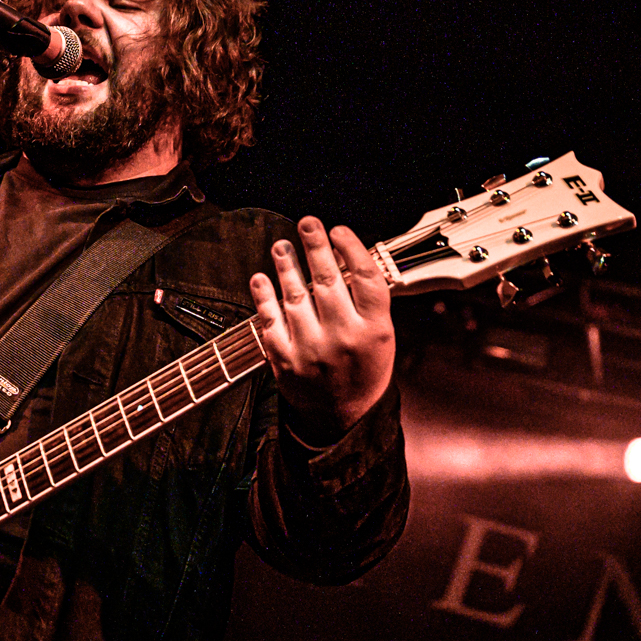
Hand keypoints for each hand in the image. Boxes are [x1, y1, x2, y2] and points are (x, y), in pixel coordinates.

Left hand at [250, 216, 395, 440]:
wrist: (344, 417)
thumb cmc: (364, 369)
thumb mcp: (381, 336)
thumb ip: (367, 302)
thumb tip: (348, 256)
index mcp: (375, 329)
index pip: (365, 278)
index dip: (351, 248)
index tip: (338, 230)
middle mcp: (344, 337)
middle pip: (328, 280)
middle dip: (315, 246)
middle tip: (307, 223)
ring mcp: (311, 349)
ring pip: (295, 296)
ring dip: (286, 266)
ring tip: (280, 246)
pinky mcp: (284, 360)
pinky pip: (269, 320)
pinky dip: (263, 297)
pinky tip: (259, 278)